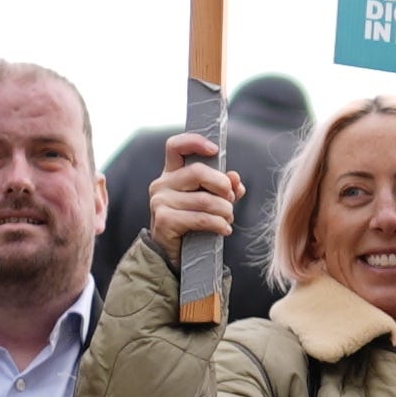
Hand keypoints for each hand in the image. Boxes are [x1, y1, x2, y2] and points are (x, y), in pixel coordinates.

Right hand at [142, 134, 239, 252]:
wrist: (175, 255)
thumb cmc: (193, 223)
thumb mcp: (211, 200)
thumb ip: (224, 187)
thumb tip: (235, 178)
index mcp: (172, 173)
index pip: (175, 146)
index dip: (194, 142)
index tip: (215, 150)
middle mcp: (161, 184)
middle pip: (197, 172)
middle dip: (222, 185)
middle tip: (231, 199)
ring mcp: (160, 202)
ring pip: (204, 199)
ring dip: (225, 210)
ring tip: (228, 218)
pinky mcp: (164, 220)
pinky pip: (201, 218)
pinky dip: (219, 224)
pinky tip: (224, 229)